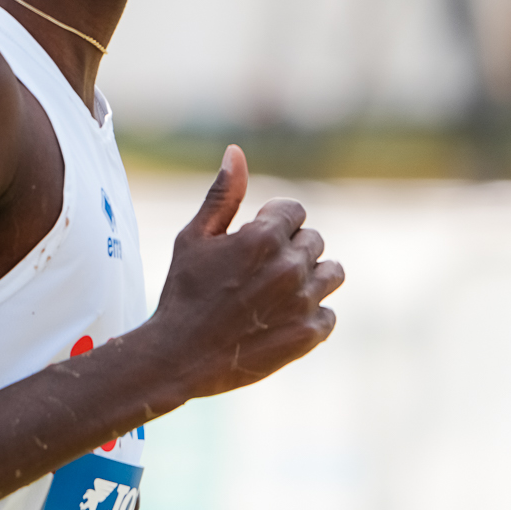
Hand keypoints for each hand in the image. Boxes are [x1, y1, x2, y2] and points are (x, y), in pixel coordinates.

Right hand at [148, 146, 342, 399]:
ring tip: (279, 293)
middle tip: (257, 274)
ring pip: (332, 273)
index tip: (253, 243)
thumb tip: (237, 152)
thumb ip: (223, 195)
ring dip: (311, 278)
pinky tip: (279, 321)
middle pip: (314, 241)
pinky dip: (310, 315)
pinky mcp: (309, 334)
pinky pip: (328, 314)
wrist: (178, 357)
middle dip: (290, 250)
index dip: (274, 224)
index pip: (295, 211)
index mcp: (263, 237)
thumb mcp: (193, 238)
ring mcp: (302, 302)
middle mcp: (289, 267)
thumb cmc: (182, 294)